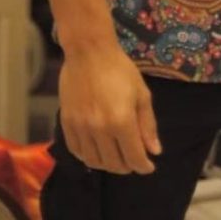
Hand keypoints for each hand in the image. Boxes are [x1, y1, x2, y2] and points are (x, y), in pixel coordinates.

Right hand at [58, 43, 161, 173]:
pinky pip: (77, 151)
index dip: (143, 166)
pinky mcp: (67, 124)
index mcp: (121, 121)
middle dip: (127, 166)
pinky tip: (97, 151)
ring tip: (117, 157)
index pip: (133, 156)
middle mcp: (99, 129)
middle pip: (113, 163)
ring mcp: (81, 128)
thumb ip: (147, 125)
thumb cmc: (120, 69)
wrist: (89, 53)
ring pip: (94, 161)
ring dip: (108, 164)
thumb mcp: (141, 93)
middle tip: (134, 160)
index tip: (148, 167)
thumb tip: (154, 151)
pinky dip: (88, 157)